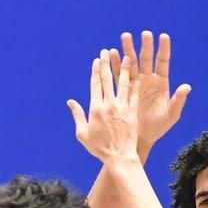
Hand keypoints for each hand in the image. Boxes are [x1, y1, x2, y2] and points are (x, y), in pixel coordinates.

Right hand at [68, 50, 138, 164]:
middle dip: (107, 64)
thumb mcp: (83, 134)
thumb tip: (70, 102)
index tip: (97, 60)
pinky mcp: (132, 112)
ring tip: (127, 56)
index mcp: (95, 108)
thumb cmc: (99, 148)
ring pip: (122, 83)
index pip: (95, 84)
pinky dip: (134, 86)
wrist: (119, 156)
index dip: (96, 70)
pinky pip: (133, 95)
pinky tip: (136, 76)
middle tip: (107, 51)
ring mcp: (122, 107)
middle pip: (107, 79)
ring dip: (124, 69)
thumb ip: (77, 116)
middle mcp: (109, 104)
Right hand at [118, 30, 190, 154]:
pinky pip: (119, 74)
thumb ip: (178, 100)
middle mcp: (148, 80)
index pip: (163, 62)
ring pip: (131, 63)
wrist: (141, 139)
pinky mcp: (124, 89)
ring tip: (124, 37)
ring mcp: (136, 83)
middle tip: (144, 33)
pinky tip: (112, 54)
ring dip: (128, 50)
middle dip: (145, 45)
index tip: (163, 36)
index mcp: (161, 83)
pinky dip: (116, 64)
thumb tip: (187, 86)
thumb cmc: (158, 128)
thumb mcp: (171, 115)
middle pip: (146, 58)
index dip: (163, 49)